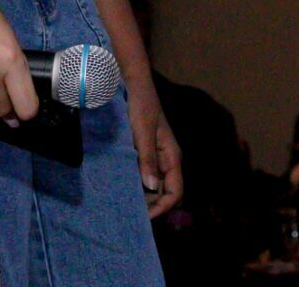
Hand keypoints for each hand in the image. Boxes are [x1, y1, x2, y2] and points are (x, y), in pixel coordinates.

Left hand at [127, 74, 182, 217]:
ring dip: (144, 196)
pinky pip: (145, 174)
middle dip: (153, 206)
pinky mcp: (145, 151)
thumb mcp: (142, 130)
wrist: (133, 82)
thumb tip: (151, 187)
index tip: (144, 216)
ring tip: (125, 203)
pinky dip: (137, 184)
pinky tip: (123, 186)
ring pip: (154, 185)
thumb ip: (147, 158)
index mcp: (172, 156)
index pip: (175, 192)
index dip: (163, 208)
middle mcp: (167, 159)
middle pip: (166, 193)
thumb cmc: (141, 104)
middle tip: (131, 214)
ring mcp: (156, 156)